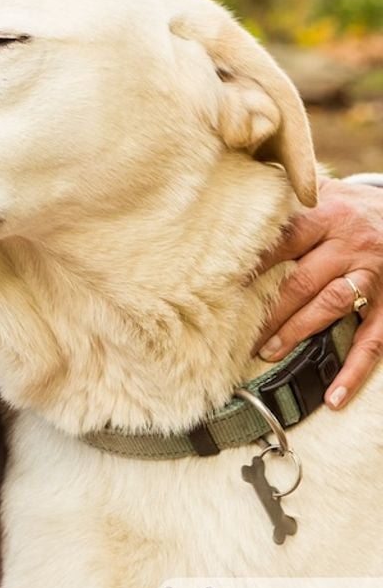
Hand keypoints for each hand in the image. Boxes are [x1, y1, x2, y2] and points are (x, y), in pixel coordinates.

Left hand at [256, 176, 382, 408]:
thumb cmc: (354, 206)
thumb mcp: (326, 192)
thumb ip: (288, 198)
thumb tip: (238, 197)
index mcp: (327, 216)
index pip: (282, 240)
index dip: (251, 263)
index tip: (220, 284)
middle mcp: (349, 245)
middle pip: (301, 279)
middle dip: (267, 308)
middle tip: (234, 331)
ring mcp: (372, 276)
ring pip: (330, 306)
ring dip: (296, 332)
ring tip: (267, 352)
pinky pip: (373, 342)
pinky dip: (354, 371)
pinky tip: (334, 396)